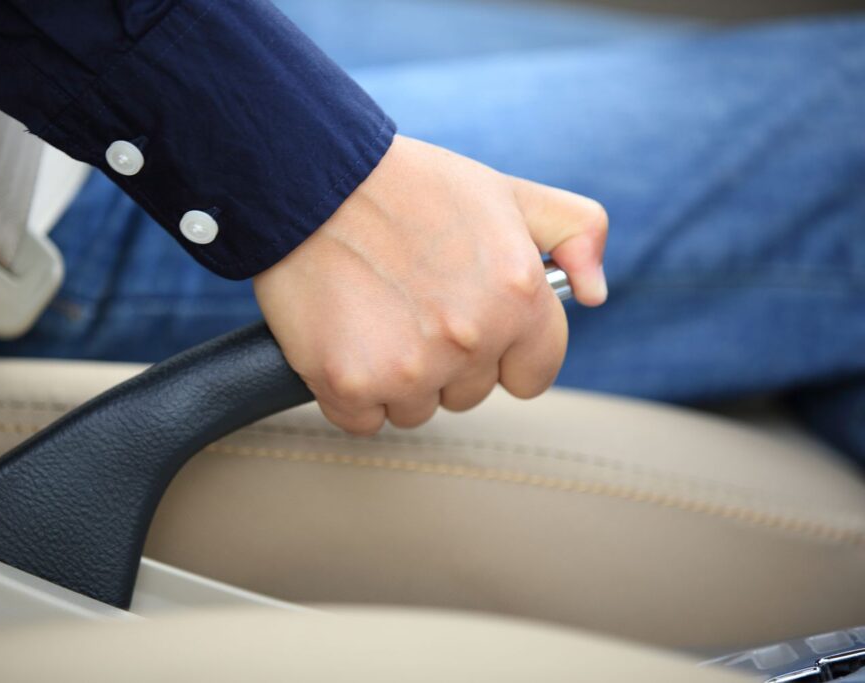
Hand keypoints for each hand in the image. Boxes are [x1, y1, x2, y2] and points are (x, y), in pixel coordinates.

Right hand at [253, 135, 607, 434]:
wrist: (310, 175)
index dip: (501, 352)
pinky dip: (350, 391)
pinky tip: (342, 340)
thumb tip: (596, 293)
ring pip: (415, 410)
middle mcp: (471, 339)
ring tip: (372, 315)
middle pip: (468, 395)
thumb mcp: (506, 191)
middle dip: (444, 361)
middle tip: (409, 304)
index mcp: (518, 295)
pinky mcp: (349, 383)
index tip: (469, 328)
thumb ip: (575, 231)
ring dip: (396, 378)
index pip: (532, 375)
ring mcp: (409, 367)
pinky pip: (362, 420)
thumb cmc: (408, 184)